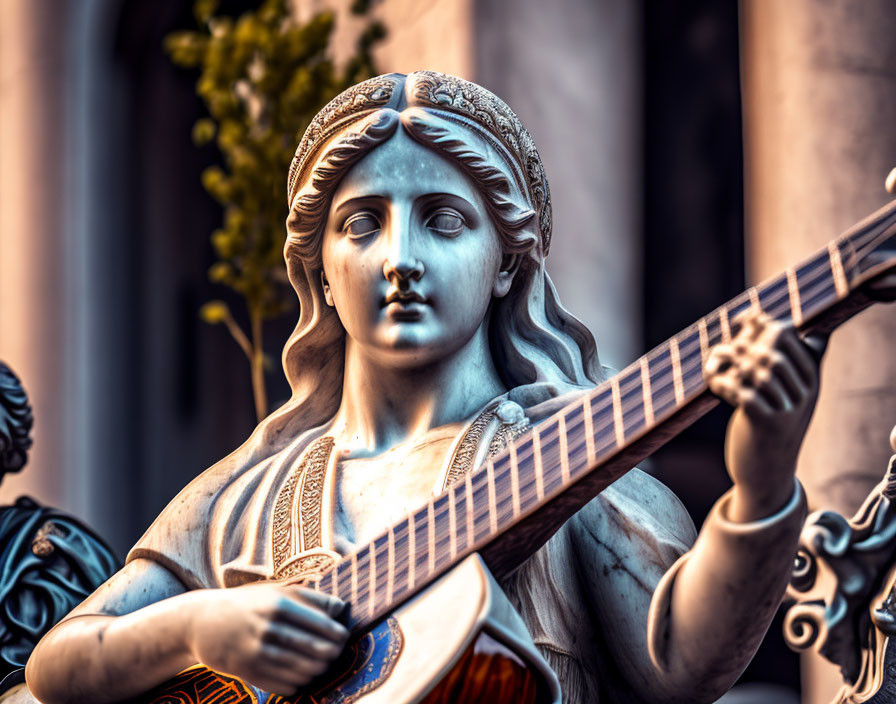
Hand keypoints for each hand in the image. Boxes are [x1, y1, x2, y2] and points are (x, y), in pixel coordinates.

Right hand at [186, 582, 349, 694]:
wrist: (202, 621)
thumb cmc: (248, 604)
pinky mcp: (247, 672)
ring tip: (320, 664)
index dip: (339, 634)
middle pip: (315, 650)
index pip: (322, 624)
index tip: (344, 636)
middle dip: (332, 654)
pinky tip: (300, 675)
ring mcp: (257, 653)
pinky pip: (284, 685)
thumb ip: (309, 598)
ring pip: (302, 670)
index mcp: (279, 605)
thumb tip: (342, 608)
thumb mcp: (276, 592)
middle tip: (335, 653)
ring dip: (317, 670)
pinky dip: (297, 683)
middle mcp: (268, 629)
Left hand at [703, 312, 823, 521]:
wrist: (767, 473)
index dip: (761, 321)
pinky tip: (714, 385)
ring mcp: (788, 409)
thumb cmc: (766, 423)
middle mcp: (805, 391)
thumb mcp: (776, 389)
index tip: (740, 321)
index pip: (790, 334)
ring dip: (726, 362)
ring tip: (713, 365)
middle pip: (772, 350)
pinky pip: (743, 394)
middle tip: (722, 351)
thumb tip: (754, 314)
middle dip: (741, 344)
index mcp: (809, 377)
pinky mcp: (767, 425)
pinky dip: (723, 384)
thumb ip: (769, 355)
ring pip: (756, 370)